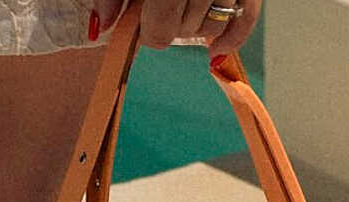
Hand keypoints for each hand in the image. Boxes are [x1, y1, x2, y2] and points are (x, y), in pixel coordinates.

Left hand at [93, 0, 262, 56]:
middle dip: (170, 23)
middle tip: (161, 7)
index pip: (162, 31)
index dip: (150, 32)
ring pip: (214, 24)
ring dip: (196, 23)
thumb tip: (100, 26)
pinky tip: (215, 50)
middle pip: (186, 29)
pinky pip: (247, 15)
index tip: (144, 25)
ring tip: (184, 5)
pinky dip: (233, 36)